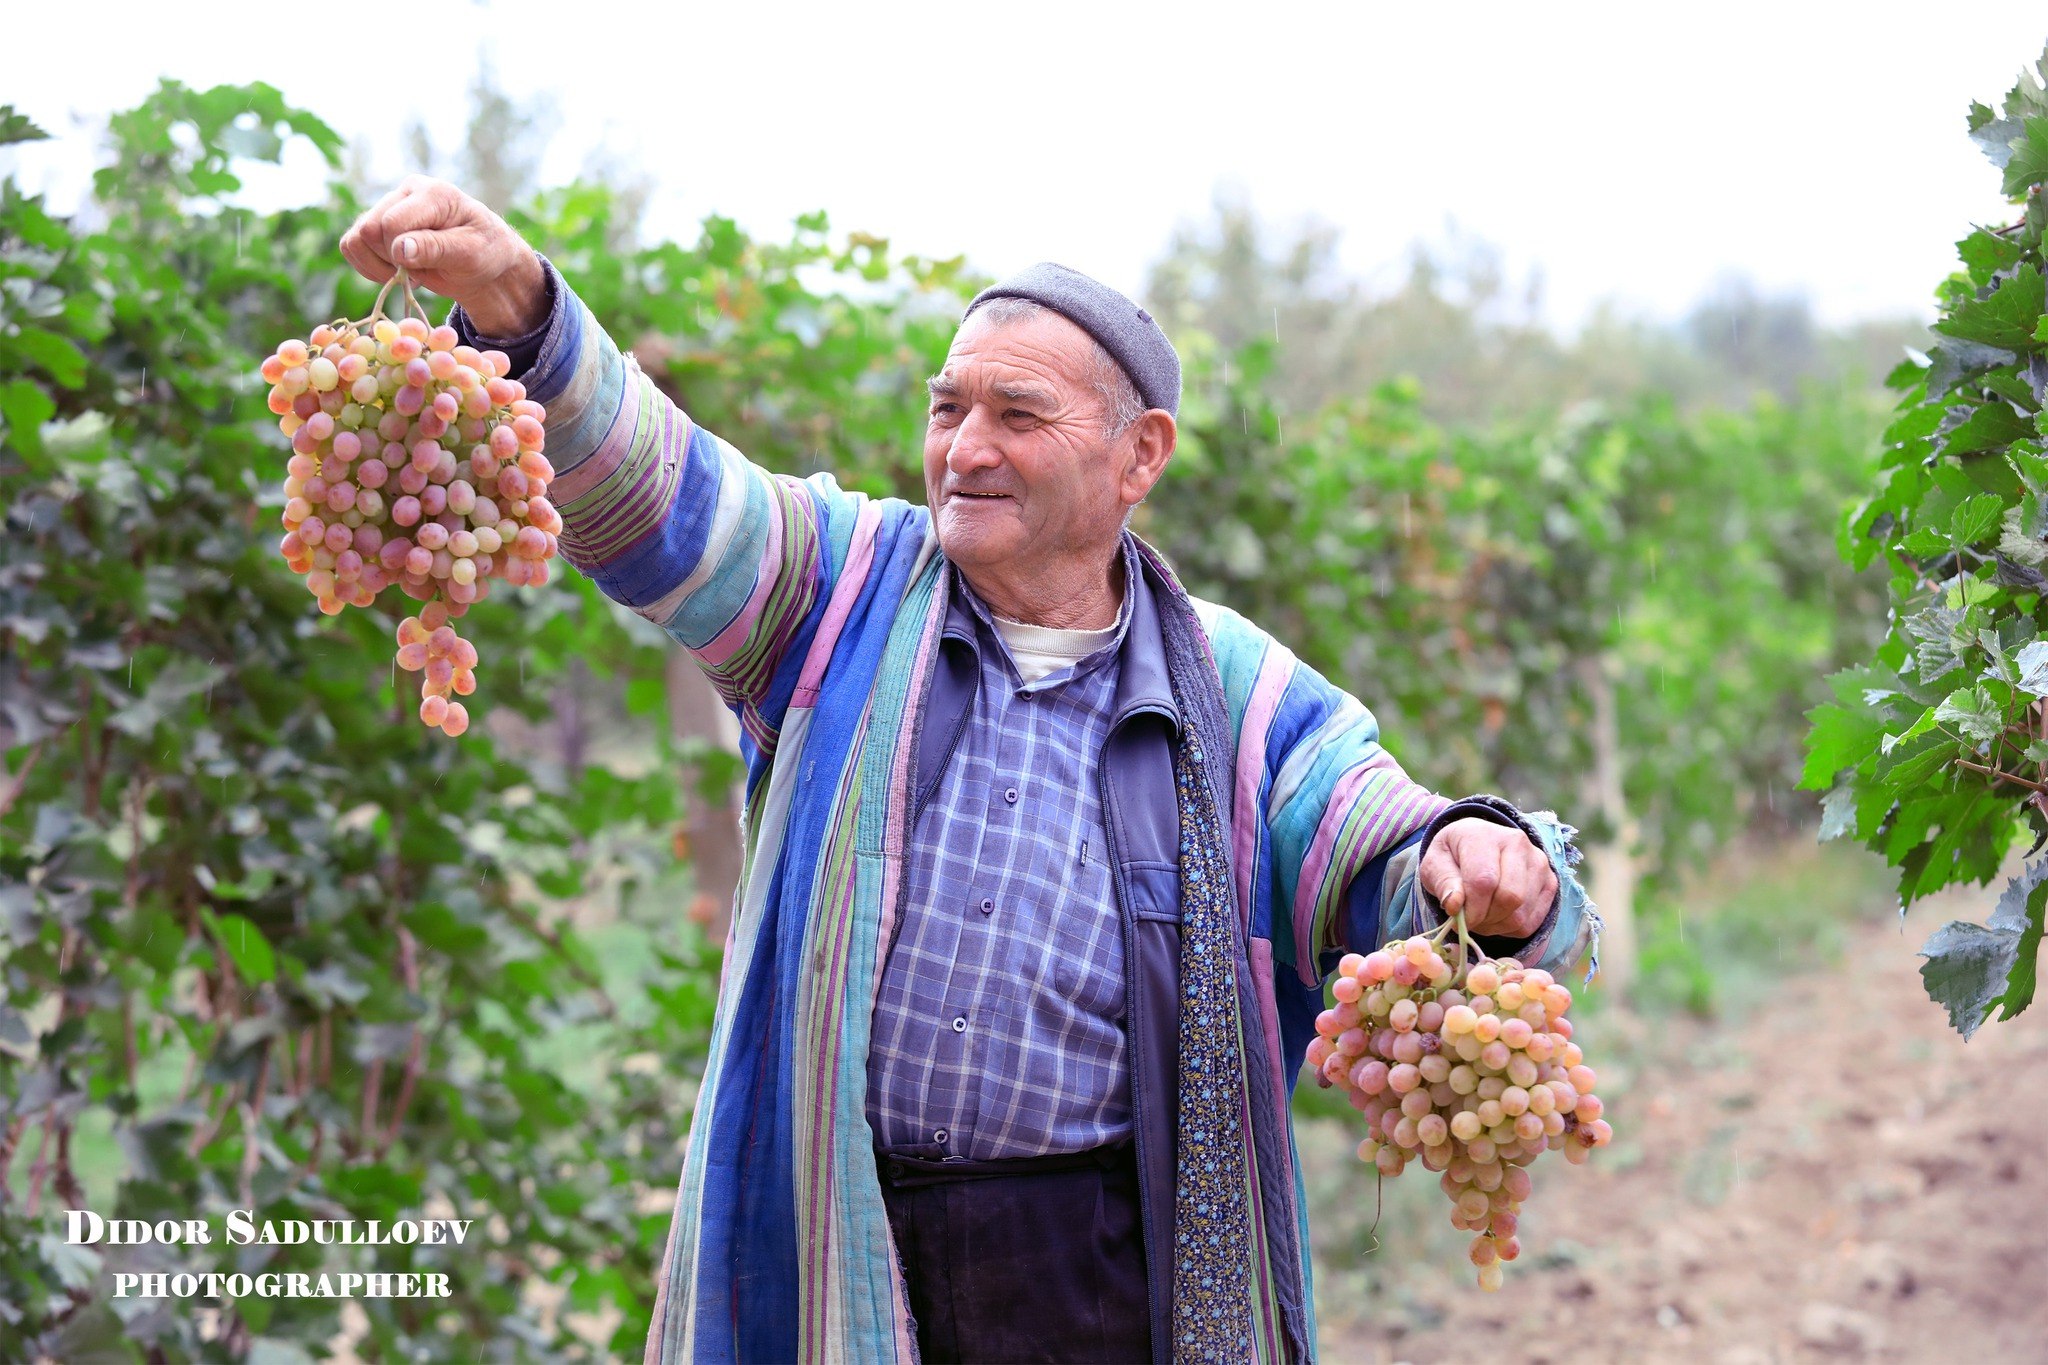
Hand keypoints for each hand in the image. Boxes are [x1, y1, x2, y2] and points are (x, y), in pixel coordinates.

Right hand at [339, 176, 547, 336]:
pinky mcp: (376, 224)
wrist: (485, 260)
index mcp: (432, 193)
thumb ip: (437, 248)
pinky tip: (396, 272)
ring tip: (410, 271)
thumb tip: (399, 248)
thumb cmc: (485, 252)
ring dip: (378, 266)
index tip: (426, 269)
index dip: (401, 254)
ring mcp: (388, 206)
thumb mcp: (471, 253)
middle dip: (391, 261)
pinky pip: (350, 246)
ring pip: (355, 239)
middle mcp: (405, 192)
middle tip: (421, 272)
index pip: (393, 222)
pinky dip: (368, 267)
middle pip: (370, 230)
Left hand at [1417, 817, 1555, 939]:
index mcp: (1485, 835)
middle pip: (1509, 898)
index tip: (1457, 918)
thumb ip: (1443, 883)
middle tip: (1469, 918)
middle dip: (1484, 918)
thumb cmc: (1453, 856)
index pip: (1484, 881)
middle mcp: (1518, 844)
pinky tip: (1497, 916)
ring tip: (1481, 915)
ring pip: (1521, 914)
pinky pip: (1531, 922)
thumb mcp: (1435, 864)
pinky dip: (1510, 928)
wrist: (1476, 845)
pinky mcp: (1550, 883)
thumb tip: (1455, 905)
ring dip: (1496, 925)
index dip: (1470, 909)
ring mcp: (1539, 863)